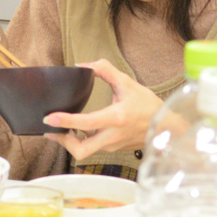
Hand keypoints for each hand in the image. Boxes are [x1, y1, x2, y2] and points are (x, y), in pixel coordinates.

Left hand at [42, 59, 163, 160]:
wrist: (166, 126)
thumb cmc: (147, 105)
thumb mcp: (127, 82)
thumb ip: (104, 70)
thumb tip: (82, 65)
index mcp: (117, 118)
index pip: (87, 122)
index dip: (66, 121)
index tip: (49, 118)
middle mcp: (113, 135)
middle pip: (81, 150)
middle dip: (62, 142)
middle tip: (51, 129)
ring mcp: (112, 145)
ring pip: (85, 151)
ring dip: (69, 141)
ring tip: (59, 128)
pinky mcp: (112, 149)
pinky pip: (92, 148)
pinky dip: (80, 141)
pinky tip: (75, 130)